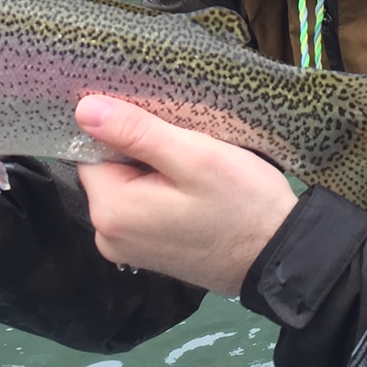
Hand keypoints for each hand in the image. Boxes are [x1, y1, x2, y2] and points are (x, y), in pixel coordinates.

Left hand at [75, 95, 297, 294]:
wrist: (282, 258)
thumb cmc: (242, 203)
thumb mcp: (193, 156)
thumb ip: (135, 131)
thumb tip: (83, 108)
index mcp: (110, 210)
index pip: (91, 148)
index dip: (123, 128)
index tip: (159, 122)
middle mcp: (107, 235)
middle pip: (107, 167)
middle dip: (139, 149)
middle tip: (184, 142)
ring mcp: (127, 249)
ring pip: (126, 185)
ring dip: (152, 168)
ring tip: (192, 165)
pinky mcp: (148, 253)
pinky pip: (141, 206)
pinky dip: (160, 190)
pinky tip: (191, 186)